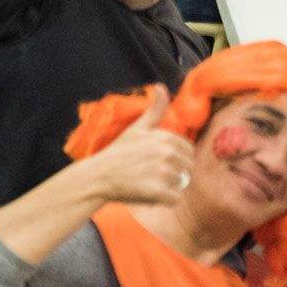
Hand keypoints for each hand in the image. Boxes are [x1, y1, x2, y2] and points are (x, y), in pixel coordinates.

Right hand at [78, 86, 195, 206]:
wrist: (98, 176)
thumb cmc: (118, 152)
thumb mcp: (137, 128)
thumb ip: (154, 109)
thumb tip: (160, 86)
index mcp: (165, 138)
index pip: (188, 151)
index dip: (175, 158)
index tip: (158, 161)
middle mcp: (167, 154)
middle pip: (187, 168)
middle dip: (175, 173)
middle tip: (152, 174)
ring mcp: (163, 173)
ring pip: (181, 184)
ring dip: (168, 187)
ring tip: (148, 182)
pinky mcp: (158, 192)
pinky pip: (175, 199)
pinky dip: (164, 201)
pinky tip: (149, 194)